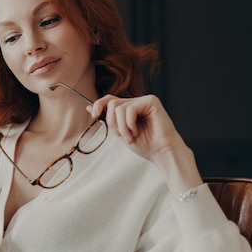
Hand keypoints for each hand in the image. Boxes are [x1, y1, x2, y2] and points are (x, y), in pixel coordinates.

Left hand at [88, 94, 202, 192]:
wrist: (161, 152)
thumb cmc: (144, 145)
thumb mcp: (120, 132)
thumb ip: (107, 118)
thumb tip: (89, 107)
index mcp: (128, 108)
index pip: (108, 99)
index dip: (98, 105)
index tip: (94, 116)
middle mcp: (136, 102)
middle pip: (111, 103)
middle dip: (112, 122)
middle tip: (121, 135)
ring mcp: (144, 100)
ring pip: (119, 107)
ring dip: (121, 127)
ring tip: (130, 137)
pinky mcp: (151, 102)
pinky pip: (130, 109)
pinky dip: (129, 124)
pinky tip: (136, 132)